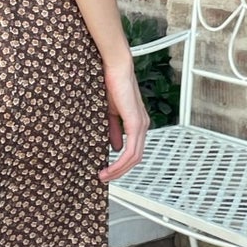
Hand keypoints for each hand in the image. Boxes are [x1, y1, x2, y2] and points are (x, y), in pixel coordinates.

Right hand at [99, 58, 148, 183]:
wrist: (116, 69)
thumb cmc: (113, 84)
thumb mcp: (110, 113)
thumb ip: (114, 130)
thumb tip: (115, 147)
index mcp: (137, 123)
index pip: (134, 150)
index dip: (122, 163)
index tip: (108, 170)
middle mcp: (142, 126)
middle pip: (135, 158)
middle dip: (120, 171)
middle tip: (105, 177)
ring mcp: (141, 126)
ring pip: (134, 158)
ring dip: (119, 170)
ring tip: (104, 175)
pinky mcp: (136, 124)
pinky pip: (131, 152)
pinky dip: (120, 163)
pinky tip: (109, 168)